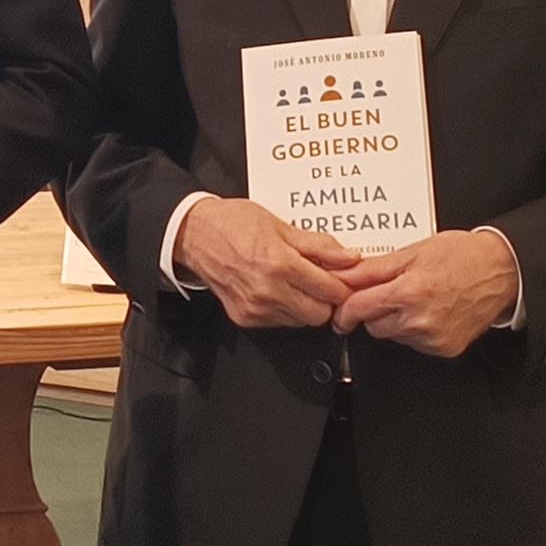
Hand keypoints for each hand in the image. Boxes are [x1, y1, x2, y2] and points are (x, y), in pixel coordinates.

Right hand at [175, 197, 359, 329]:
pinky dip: (285, 309)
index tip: (344, 280)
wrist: (195, 234)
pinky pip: (279, 322)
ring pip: (301, 321)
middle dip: (326, 300)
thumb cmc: (234, 223)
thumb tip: (350, 257)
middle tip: (321, 282)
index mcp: (280, 264)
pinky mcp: (245, 318)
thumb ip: (319, 246)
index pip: (330, 291)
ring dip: (305, 305)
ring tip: (296, 281)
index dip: (343, 286)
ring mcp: (255, 308)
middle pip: (320, 315)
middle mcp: (267, 291)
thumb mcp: (281, 225)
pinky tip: (277, 288)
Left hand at [331, 230, 521, 358]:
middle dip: (375, 311)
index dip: (345, 310)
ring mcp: (434, 338)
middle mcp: (420, 320)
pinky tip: (430, 311)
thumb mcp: (412, 252)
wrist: (501, 271)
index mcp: (409, 292)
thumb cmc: (461, 256)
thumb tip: (343, 277)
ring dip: (396, 321)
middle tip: (391, 292)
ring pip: (394, 336)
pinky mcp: (445, 349)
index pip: (359, 309)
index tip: (341, 311)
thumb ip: (373, 269)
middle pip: (374, 326)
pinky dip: (415, 331)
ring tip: (417, 298)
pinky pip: (415, 344)